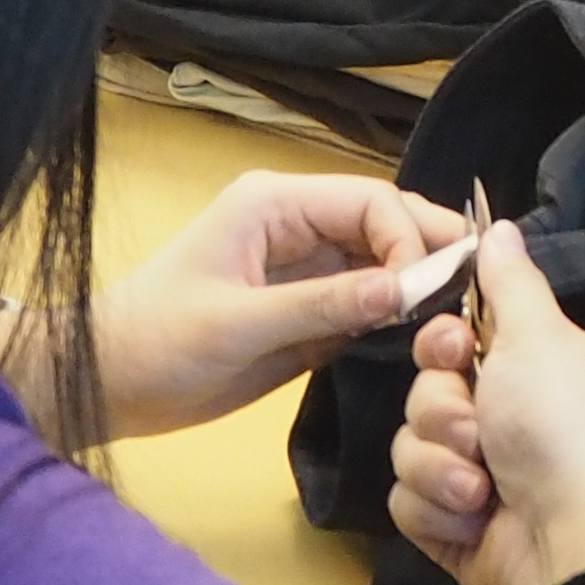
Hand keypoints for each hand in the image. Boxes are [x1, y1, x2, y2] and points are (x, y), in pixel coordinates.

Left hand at [92, 173, 457, 443]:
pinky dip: (396, 315)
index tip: (429, 292)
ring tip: (459, 317)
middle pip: (384, 222)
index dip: (409, 238)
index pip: (370, 201)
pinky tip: (425, 335)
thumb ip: (323, 305)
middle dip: (429, 250)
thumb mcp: (238, 325)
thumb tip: (405, 291)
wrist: (108, 384)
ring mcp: (304, 267)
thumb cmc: (158, 343)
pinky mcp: (306, 308)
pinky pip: (365, 300)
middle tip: (476, 293)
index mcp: (276, 204)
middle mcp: (298, 225)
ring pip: (382, 261)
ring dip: (418, 284)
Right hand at [387, 222, 584, 584]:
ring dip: (440, 466)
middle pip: (422, 389)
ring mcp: (470, 471)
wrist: (564, 544)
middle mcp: (498, 414)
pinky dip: (436, 509)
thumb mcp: (540, 341)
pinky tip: (472, 521)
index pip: (451, 335)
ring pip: (406, 445)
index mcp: (525, 367)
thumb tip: (498, 224)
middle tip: (478, 433)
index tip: (456, 352)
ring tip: (481, 489)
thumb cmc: (557, 431)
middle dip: (442, 413)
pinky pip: (404, 498)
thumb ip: (511, 284)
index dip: (441, 343)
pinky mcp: (448, 522)